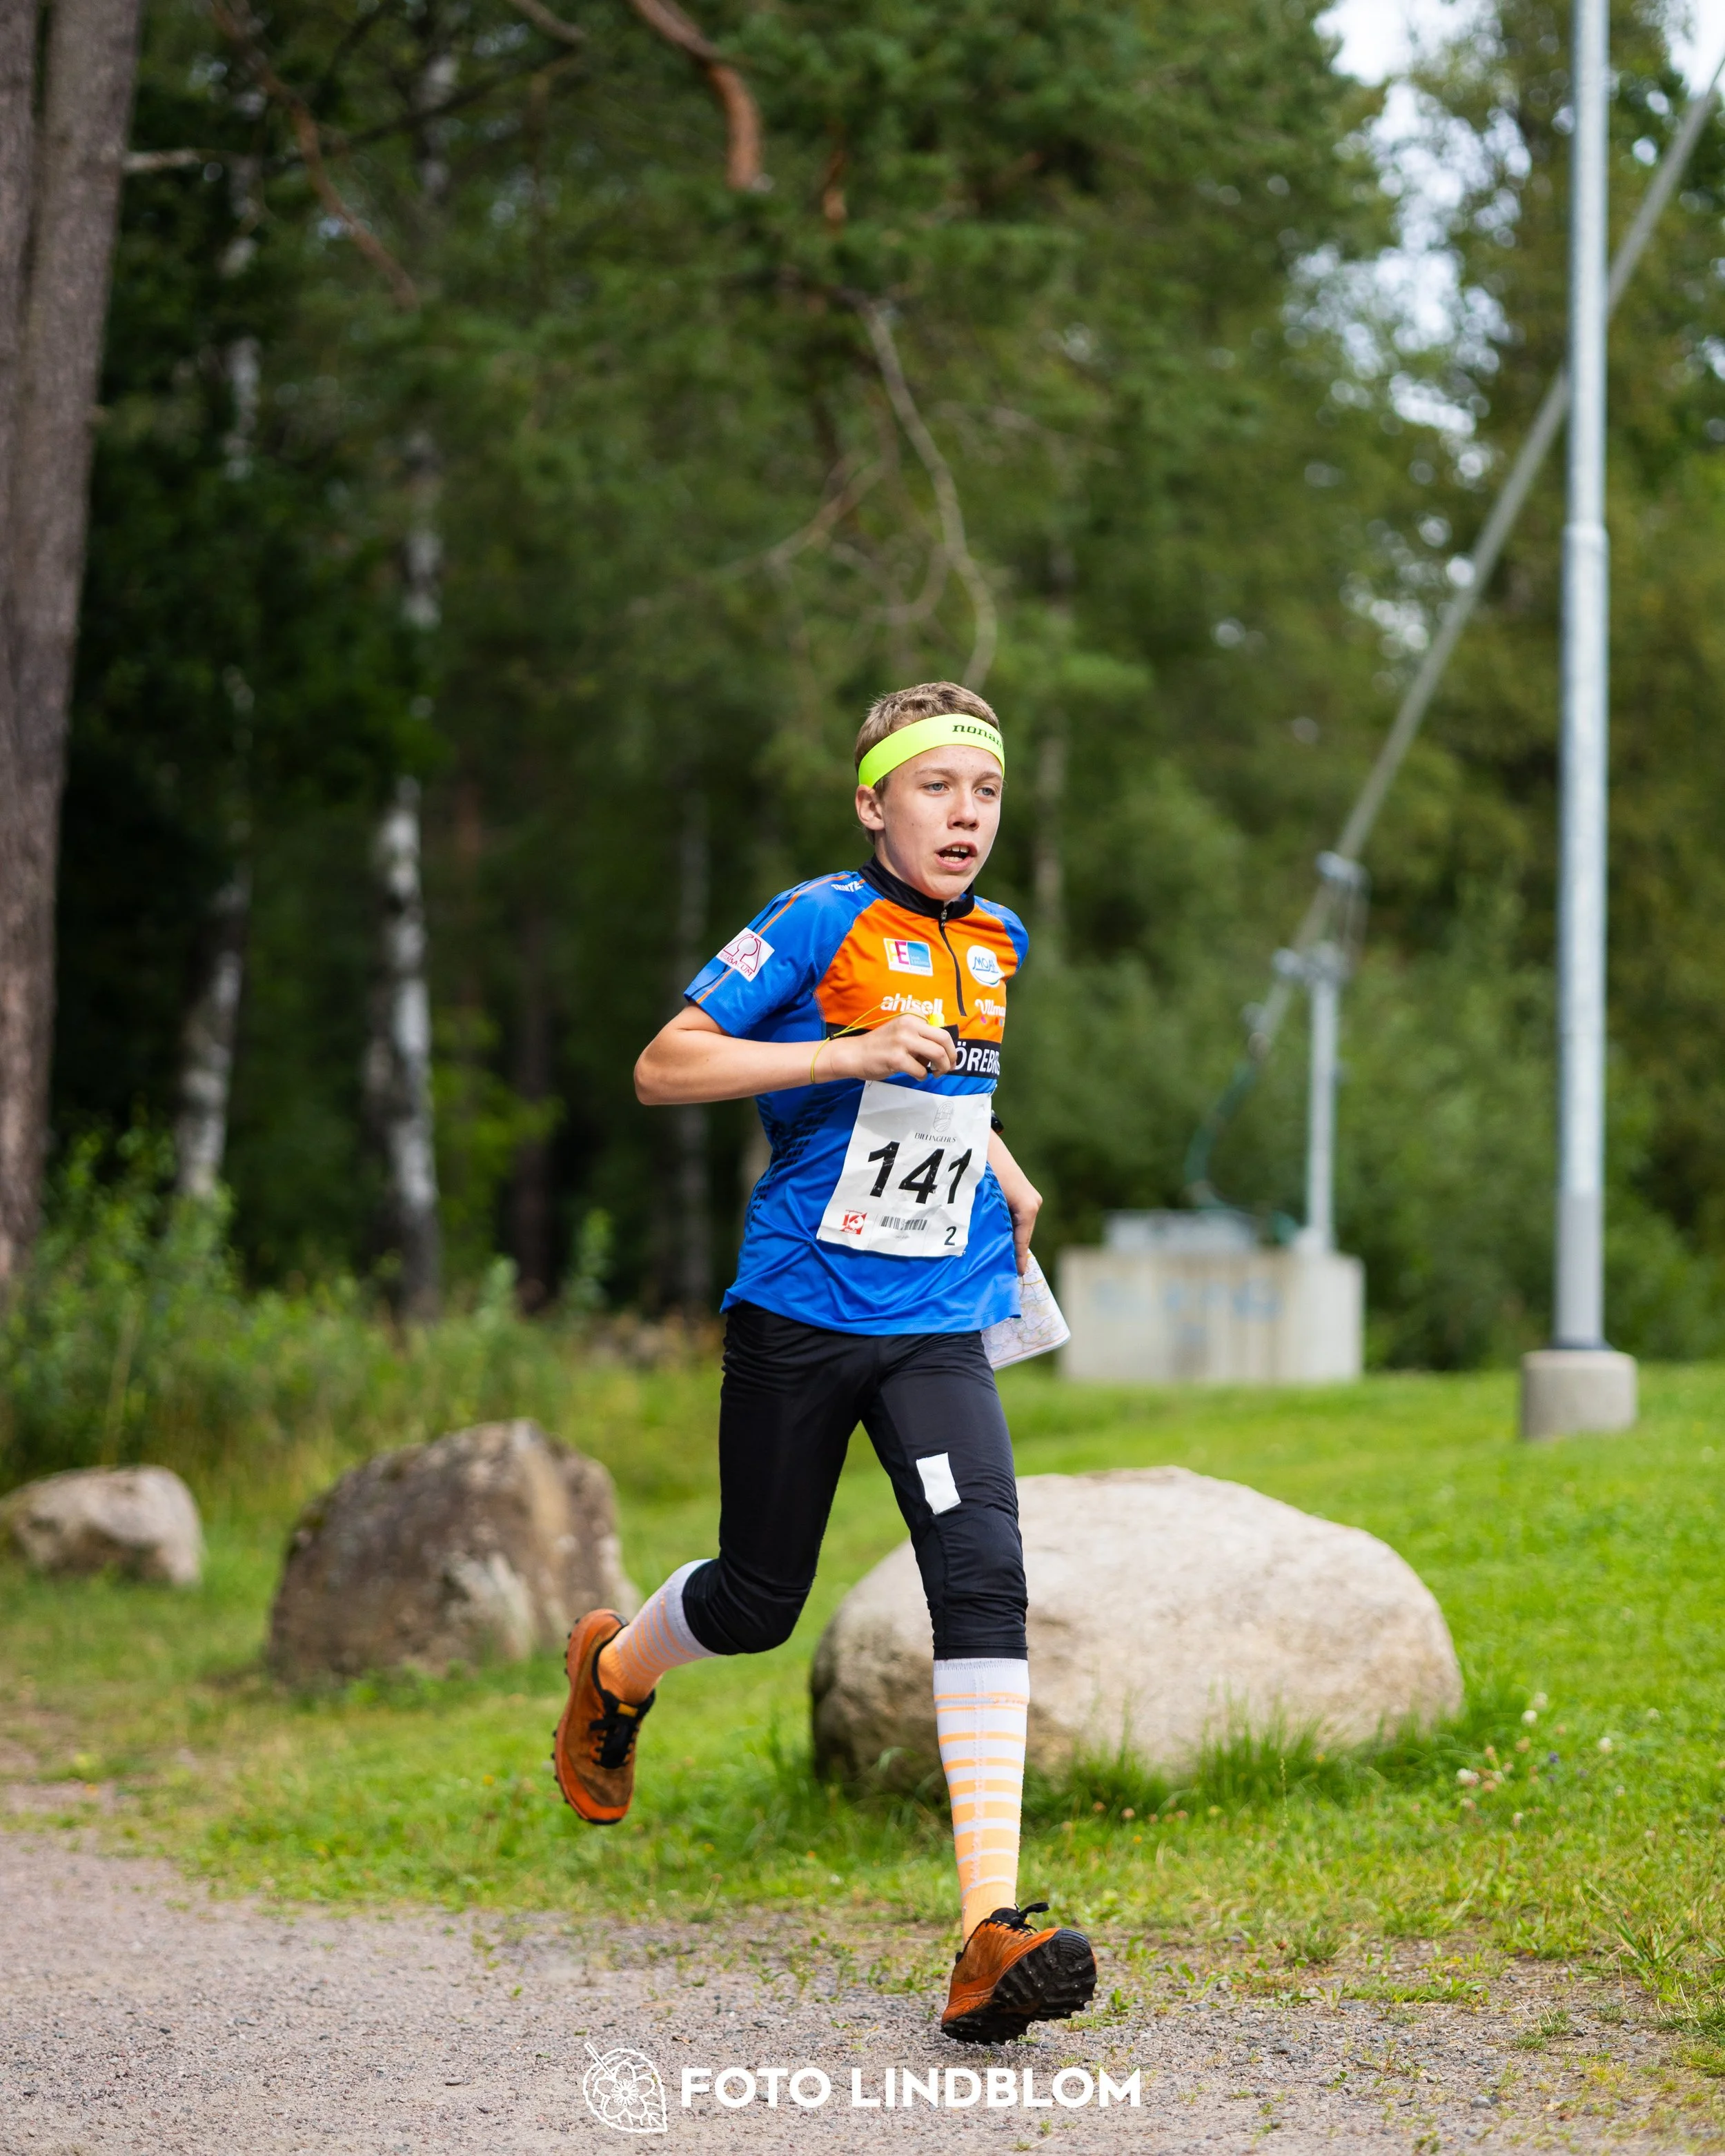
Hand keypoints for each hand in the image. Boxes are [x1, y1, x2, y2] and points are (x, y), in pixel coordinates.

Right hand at [825, 1016, 956, 1084]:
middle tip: (948, 1067)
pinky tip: (916, 1075)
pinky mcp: (897, 1058)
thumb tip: (943, 1050)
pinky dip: (922, 1076)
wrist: (855, 1054)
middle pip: (944, 1040)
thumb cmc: (880, 1045)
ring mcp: (902, 1041)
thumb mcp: (901, 1031)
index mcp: (912, 1017)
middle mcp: (909, 1025)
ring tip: (936, 1073)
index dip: (949, 1046)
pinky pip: (921, 1070)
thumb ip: (920, 1036)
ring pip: (937, 1055)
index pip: (941, 1030)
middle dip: (951, 1057)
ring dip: (941, 1068)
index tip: (948, 1056)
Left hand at [988, 1134, 1040, 1276]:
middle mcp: (1032, 1203)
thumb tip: (988, 1250)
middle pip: (1021, 1236)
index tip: (1013, 1278)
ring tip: (993, 1260)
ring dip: (1006, 1241)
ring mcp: (1028, 1198)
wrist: (981, 1141)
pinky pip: (1014, 1218)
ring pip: (1017, 1228)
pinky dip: (1006, 1229)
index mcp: (1029, 1207)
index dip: (1016, 1260)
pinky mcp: (1020, 1195)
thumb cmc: (984, 1169)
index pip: (1022, 1242)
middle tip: (998, 1272)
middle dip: (1010, 1253)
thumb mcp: (988, 1200)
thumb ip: (990, 1224)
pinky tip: (993, 1239)